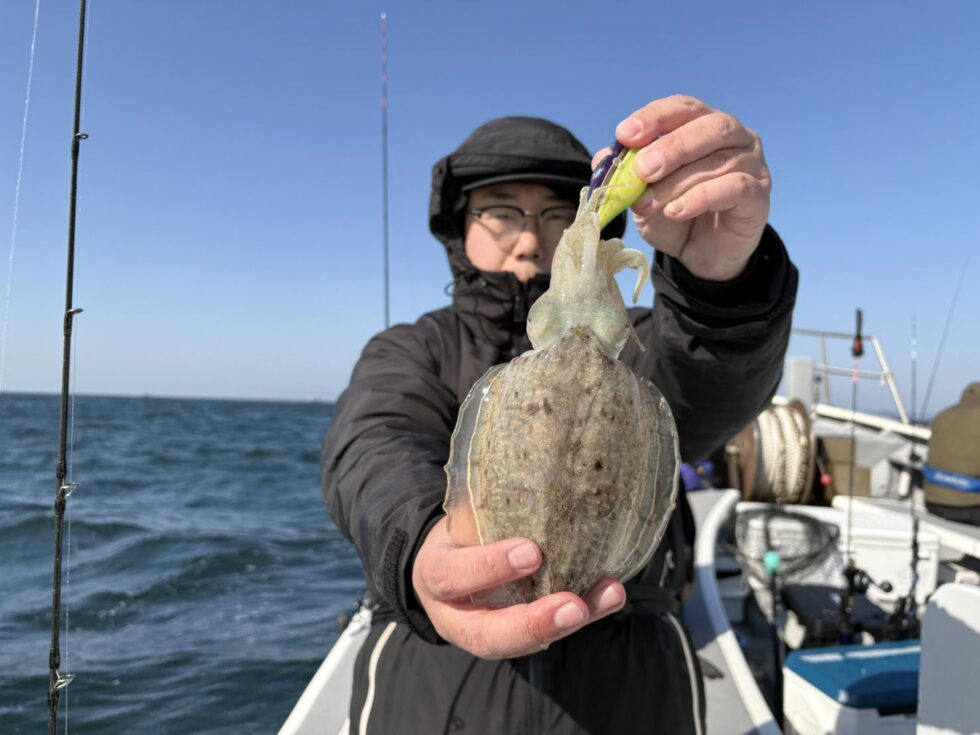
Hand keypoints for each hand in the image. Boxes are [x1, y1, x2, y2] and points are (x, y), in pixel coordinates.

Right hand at [411, 517, 625, 658]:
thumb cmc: (460, 530)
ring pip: (522, 644)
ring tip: (607, 596)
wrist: (450, 558)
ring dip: (567, 624)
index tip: (531, 551)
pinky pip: (549, 634)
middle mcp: (454, 615)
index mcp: (434, 575)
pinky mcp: (516, 636)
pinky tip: (610, 594)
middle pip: (486, 635)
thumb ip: (485, 508)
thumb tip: (535, 469)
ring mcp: (484, 631)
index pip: (451, 576)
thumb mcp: (460, 515)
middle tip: (572, 606)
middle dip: (532, 623)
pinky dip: (585, 614)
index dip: (489, 567)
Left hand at [594, 95, 770, 281]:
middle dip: (670, 146)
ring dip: (676, 182)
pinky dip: (699, 198)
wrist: (702, 255)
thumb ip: (626, 175)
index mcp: (703, 125)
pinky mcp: (759, 194)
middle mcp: (734, 137)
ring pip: (718, 159)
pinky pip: (733, 187)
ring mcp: (751, 163)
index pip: (682, 108)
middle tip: (642, 170)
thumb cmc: (675, 215)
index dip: (654, 118)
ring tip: (648, 204)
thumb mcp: (643, 195)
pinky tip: (676, 211)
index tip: (625, 134)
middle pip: (707, 126)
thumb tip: (603, 157)